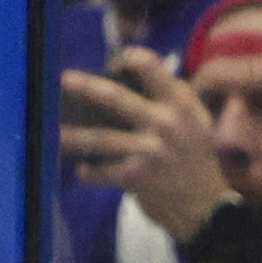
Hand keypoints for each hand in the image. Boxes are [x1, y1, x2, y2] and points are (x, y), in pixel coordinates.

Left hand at [58, 49, 226, 242]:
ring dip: (74, 136)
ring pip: (101, 138)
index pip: (151, 66)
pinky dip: (90, 172)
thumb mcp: (197, 119)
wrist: (207, 205)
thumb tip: (142, 75)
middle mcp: (163, 122)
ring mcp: (147, 150)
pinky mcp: (135, 176)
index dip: (128, 58)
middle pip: (116, 98)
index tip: (113, 62)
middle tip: (65, 79)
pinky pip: (103, 171)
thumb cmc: (199, 158)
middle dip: (87, 87)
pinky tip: (81, 171)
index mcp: (178, 102)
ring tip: (54, 133)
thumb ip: (173, 97)